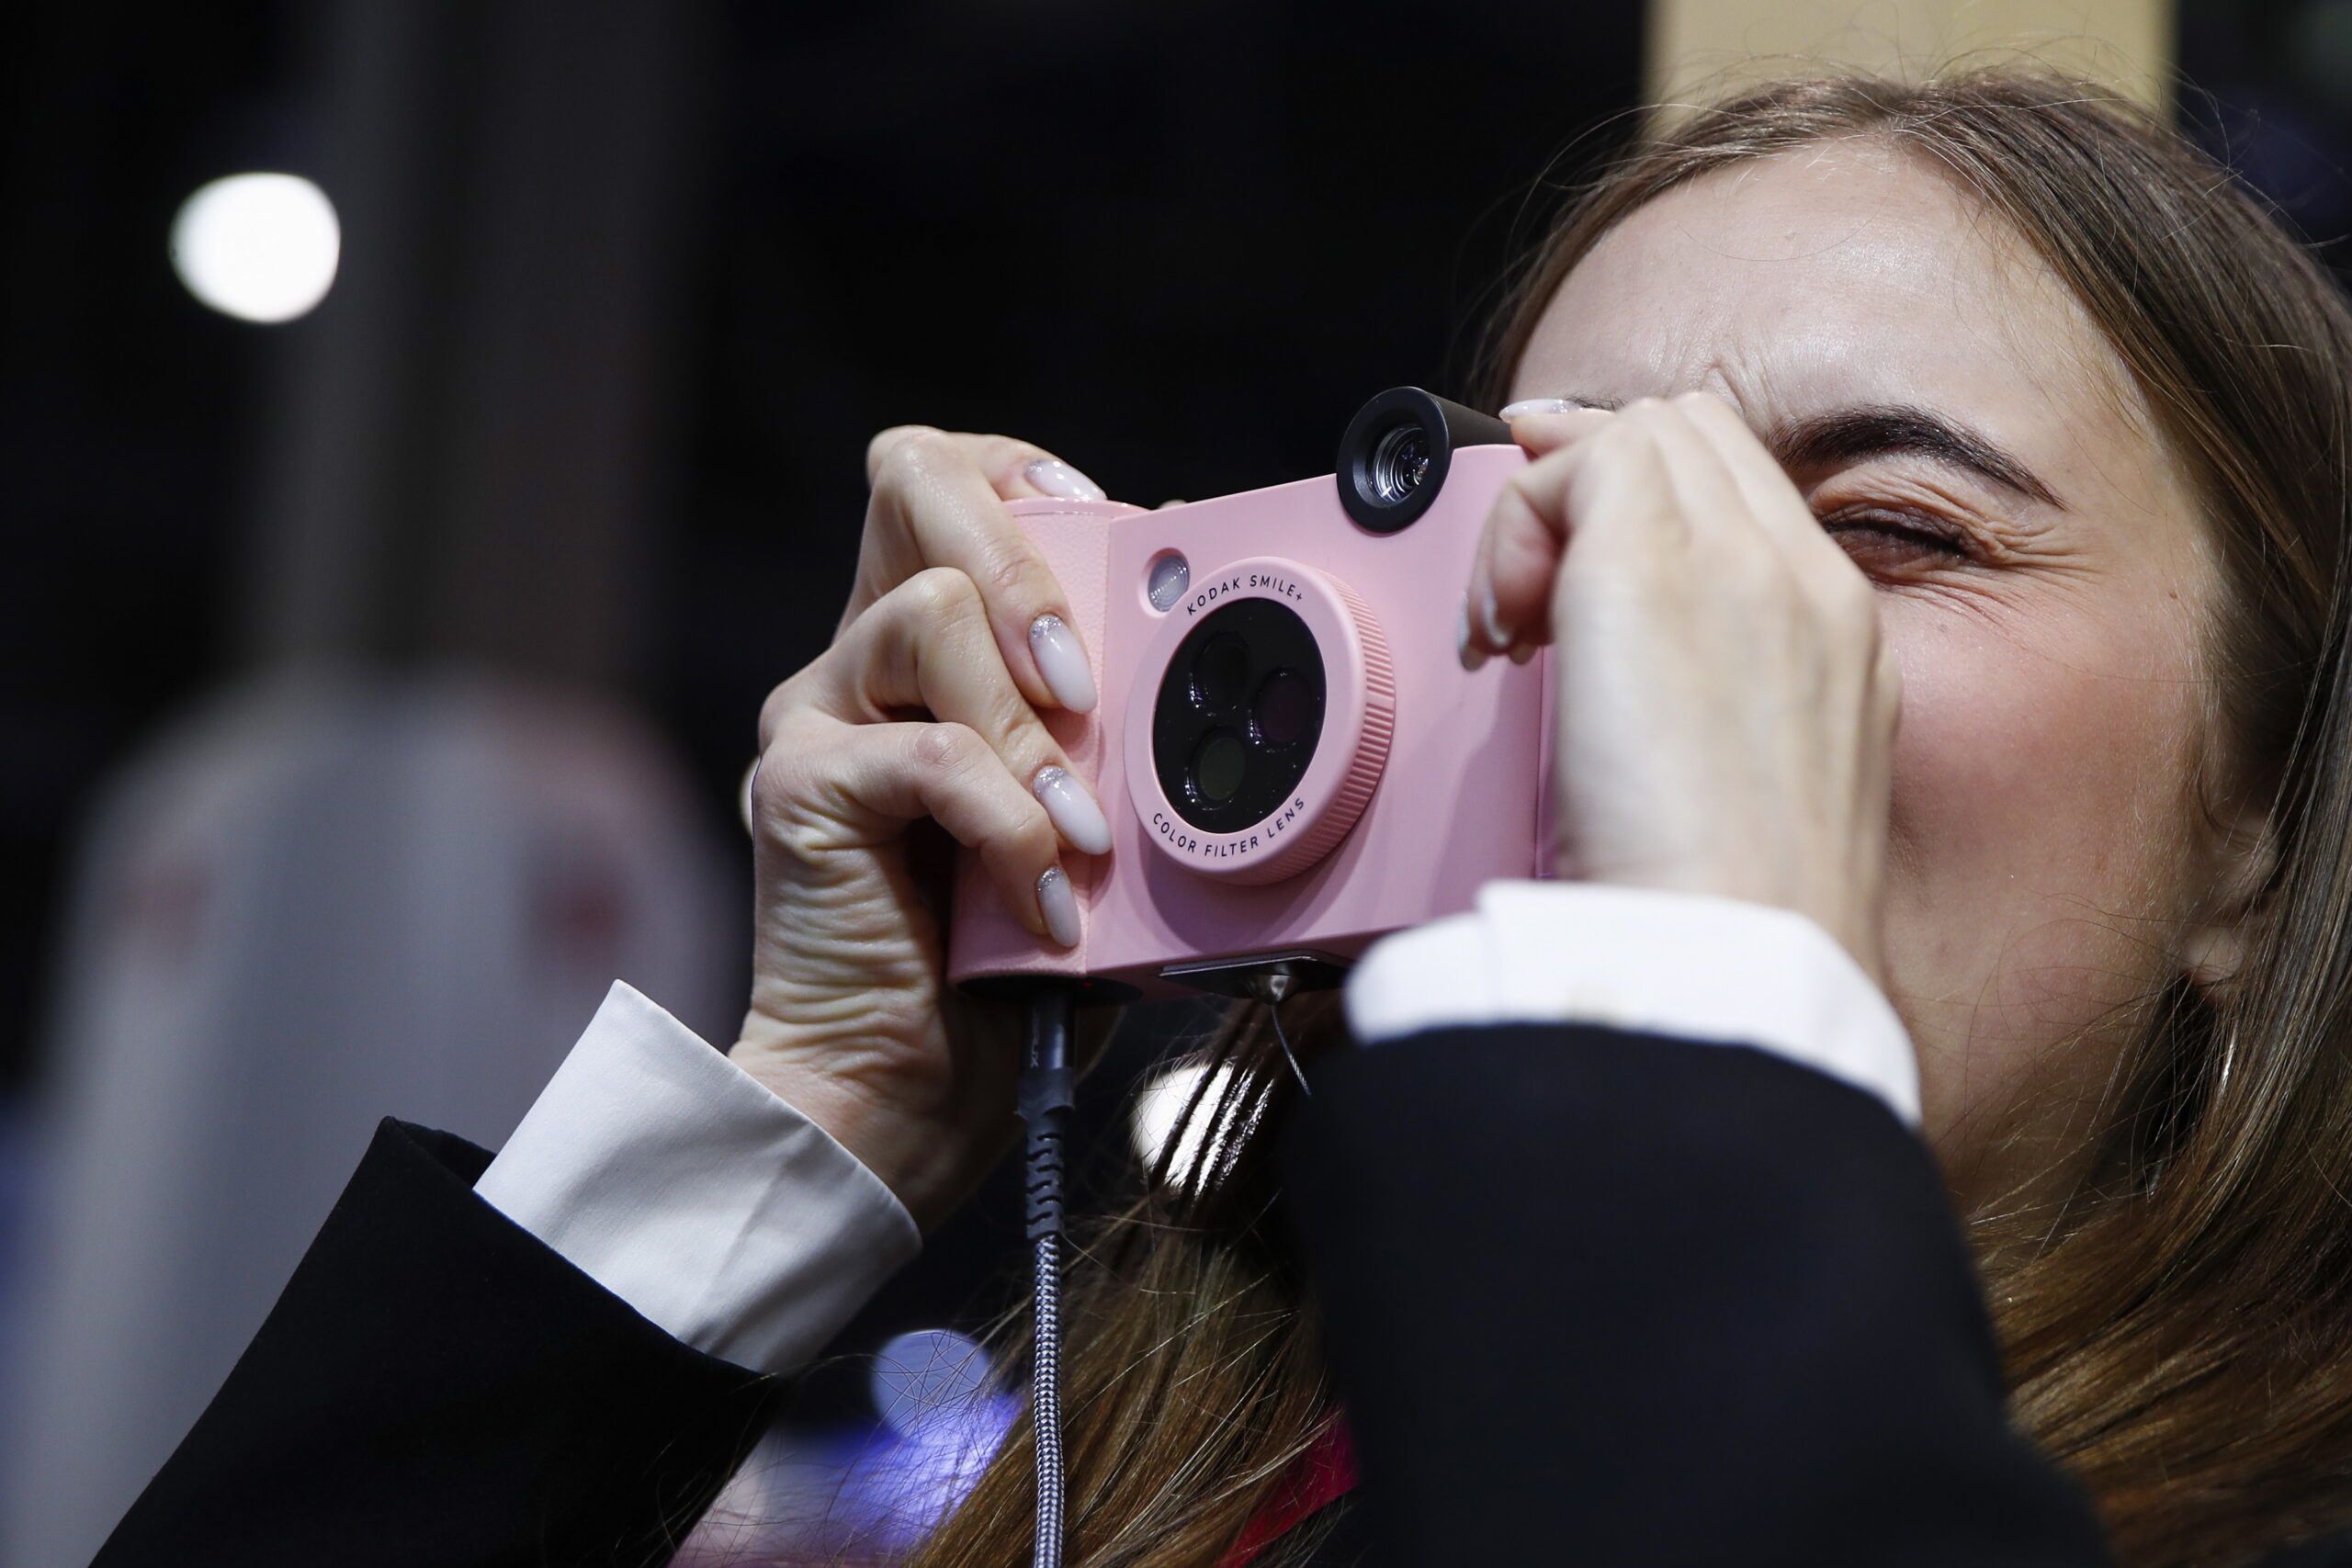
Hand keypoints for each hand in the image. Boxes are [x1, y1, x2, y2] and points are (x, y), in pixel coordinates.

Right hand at [732, 428, 1114, 1229]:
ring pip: (927, 612)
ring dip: (1029, 725)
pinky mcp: (799, 786)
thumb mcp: (1088, 829)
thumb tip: (1203, 662)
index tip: (1116, 533)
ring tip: (1078, 832)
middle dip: (1026, 560)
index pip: (951, 479)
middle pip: (913, 481)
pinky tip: (1038, 900)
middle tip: (1087, 685)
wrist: (905, 1097)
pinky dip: (1005, 821)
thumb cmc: (1004, 972)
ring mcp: (819, 714)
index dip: (1026, 475)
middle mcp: (862, 660)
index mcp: (929, 650)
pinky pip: (926, 754)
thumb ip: (1115, 742)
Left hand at [1465, 393, 1899, 981]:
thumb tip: (1603, 637)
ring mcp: (1740, 561)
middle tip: (1526, 608)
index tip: (1560, 559)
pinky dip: (1510, 536)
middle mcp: (1806, 578)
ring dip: (1544, 518)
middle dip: (1586, 491)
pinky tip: (1500, 641)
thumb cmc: (1723, 911)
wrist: (1735, 949)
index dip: (1635, 491)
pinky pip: (1565, 472)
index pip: (1737, 483)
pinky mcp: (1650, 568)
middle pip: (1688, 434)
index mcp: (1838, 633)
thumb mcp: (1739, 796)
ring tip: (1512, 635)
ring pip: (1629, 436)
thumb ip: (1704, 698)